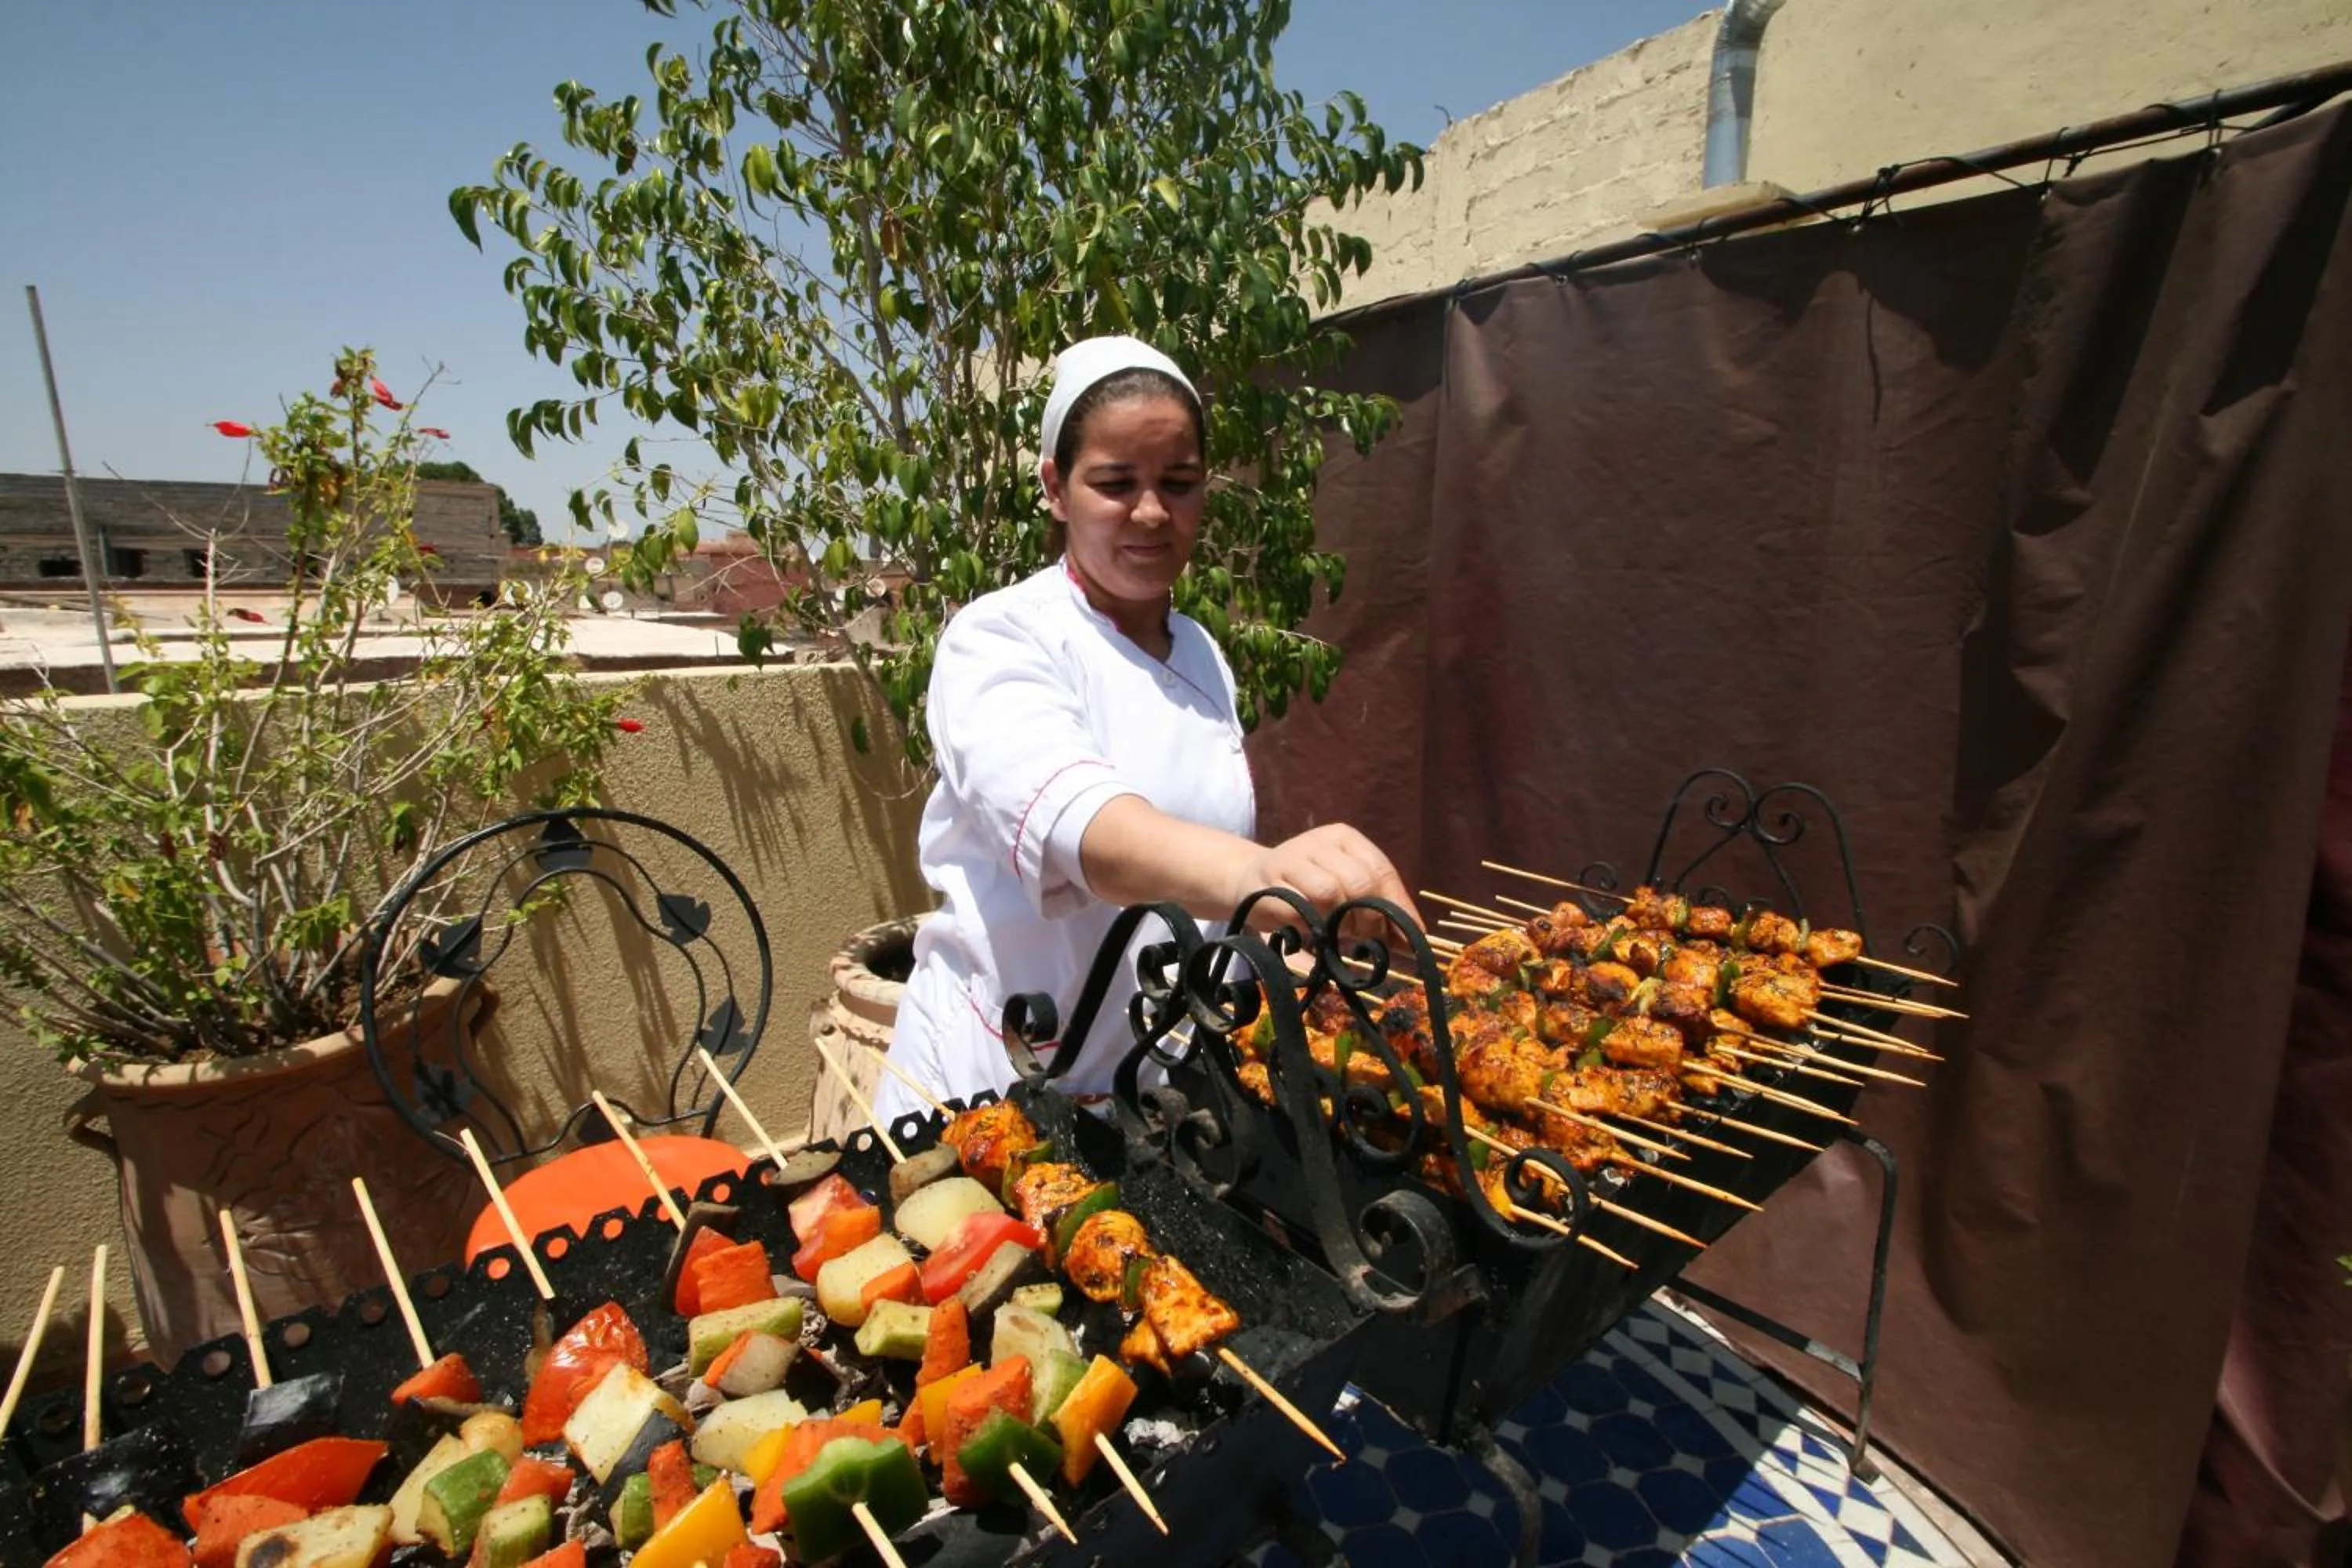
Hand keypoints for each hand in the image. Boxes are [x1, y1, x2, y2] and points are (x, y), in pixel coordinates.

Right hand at [1233, 824, 1421, 943]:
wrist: (1249, 879)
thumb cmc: (1308, 888)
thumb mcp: (1348, 890)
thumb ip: (1380, 909)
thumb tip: (1416, 941)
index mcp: (1343, 838)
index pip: (1380, 869)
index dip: (1397, 907)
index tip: (1406, 940)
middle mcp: (1317, 842)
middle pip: (1358, 882)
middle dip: (1368, 919)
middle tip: (1363, 938)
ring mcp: (1288, 860)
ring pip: (1328, 893)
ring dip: (1337, 923)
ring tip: (1335, 933)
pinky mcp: (1264, 885)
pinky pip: (1297, 910)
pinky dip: (1309, 927)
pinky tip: (1309, 931)